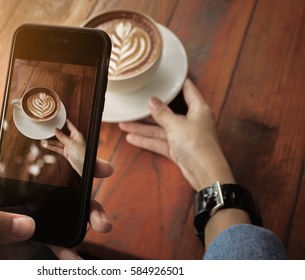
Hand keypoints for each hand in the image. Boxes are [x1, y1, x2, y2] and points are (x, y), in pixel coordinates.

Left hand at [0, 120, 112, 258]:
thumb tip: (27, 224)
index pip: (3, 139)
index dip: (24, 120)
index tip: (52, 113)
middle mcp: (11, 189)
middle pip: (49, 169)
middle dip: (79, 169)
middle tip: (102, 169)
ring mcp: (25, 212)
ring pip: (63, 204)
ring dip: (85, 212)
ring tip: (100, 223)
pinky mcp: (32, 235)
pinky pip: (58, 237)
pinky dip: (70, 246)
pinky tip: (75, 254)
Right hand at [42, 119, 112, 177]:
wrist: (85, 166)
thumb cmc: (82, 154)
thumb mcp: (70, 144)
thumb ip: (62, 137)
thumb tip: (55, 130)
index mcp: (76, 135)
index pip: (70, 126)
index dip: (64, 121)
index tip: (59, 117)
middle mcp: (72, 140)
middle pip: (62, 134)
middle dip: (54, 133)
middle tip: (46, 129)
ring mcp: (69, 146)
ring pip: (58, 142)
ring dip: (51, 142)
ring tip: (43, 140)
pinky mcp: (67, 153)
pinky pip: (58, 149)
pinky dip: (52, 147)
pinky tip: (46, 145)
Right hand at [119, 79, 234, 190]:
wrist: (205, 172)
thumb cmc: (196, 144)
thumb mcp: (176, 125)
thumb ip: (162, 113)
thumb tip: (152, 101)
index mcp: (198, 110)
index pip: (189, 91)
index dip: (180, 83)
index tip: (170, 77)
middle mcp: (192, 122)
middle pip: (168, 113)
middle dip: (150, 112)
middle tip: (134, 107)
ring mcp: (184, 137)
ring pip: (161, 130)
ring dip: (144, 128)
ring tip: (124, 125)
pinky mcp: (178, 150)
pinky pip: (160, 143)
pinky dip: (148, 141)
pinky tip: (132, 138)